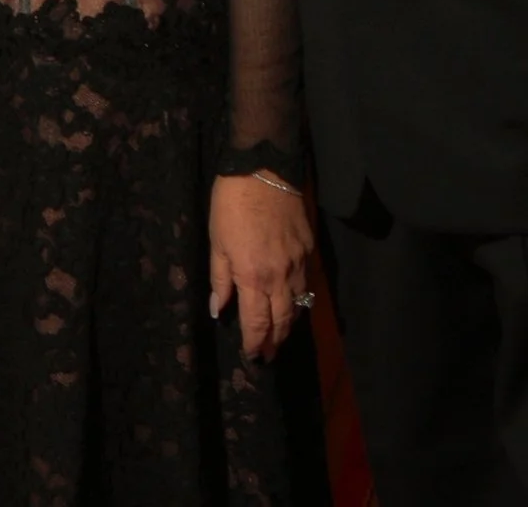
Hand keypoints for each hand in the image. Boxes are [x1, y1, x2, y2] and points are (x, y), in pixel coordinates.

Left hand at [208, 173, 314, 360]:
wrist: (263, 170)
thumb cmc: (231, 205)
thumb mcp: (216, 243)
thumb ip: (220, 280)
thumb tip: (219, 311)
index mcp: (254, 278)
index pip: (258, 324)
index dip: (256, 344)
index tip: (253, 356)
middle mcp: (281, 277)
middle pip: (284, 321)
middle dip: (276, 341)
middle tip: (268, 355)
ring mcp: (300, 263)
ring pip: (300, 305)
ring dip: (290, 324)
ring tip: (280, 334)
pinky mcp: (310, 249)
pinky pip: (309, 283)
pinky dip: (302, 298)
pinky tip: (294, 301)